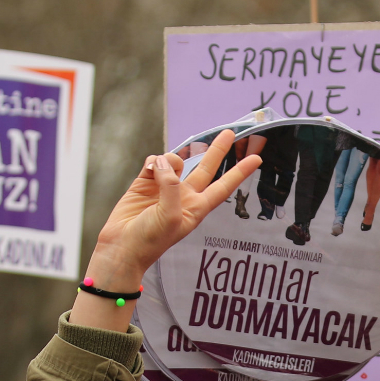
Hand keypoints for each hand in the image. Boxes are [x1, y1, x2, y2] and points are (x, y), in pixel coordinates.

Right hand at [72, 130, 260, 329]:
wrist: (122, 248)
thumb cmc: (150, 240)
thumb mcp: (171, 216)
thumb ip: (171, 186)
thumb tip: (163, 162)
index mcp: (196, 208)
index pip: (224, 187)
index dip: (240, 172)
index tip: (257, 159)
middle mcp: (183, 195)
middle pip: (206, 167)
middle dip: (217, 150)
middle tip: (229, 132)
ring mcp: (164, 187)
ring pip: (174, 160)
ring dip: (169, 160)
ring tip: (158, 172)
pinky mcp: (144, 182)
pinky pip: (153, 161)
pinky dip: (153, 162)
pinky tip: (148, 170)